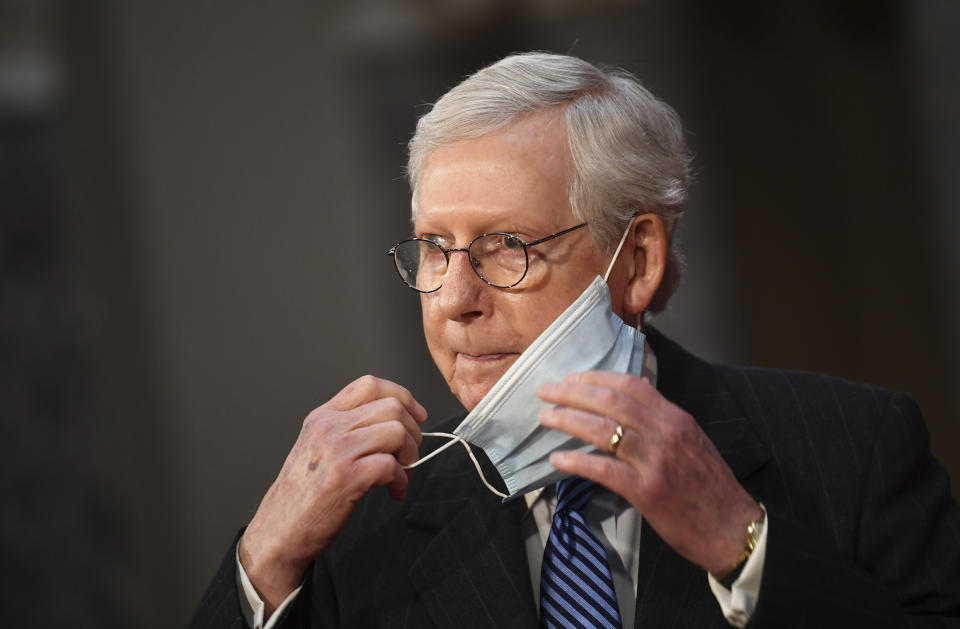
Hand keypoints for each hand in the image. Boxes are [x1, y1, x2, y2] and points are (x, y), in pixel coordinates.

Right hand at [239, 375, 426, 614]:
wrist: (279, 531)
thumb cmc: (302, 495)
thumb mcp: (317, 448)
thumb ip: (347, 430)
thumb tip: (395, 424)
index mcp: (323, 417)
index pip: (369, 385)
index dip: (402, 396)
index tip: (417, 415)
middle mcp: (329, 427)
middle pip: (392, 407)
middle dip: (413, 431)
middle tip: (410, 455)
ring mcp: (337, 450)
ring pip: (396, 432)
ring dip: (411, 455)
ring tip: (402, 475)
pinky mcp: (347, 477)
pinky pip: (392, 465)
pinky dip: (401, 480)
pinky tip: (394, 492)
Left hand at [538, 370, 761, 575]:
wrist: (732, 527)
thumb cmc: (709, 486)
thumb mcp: (692, 440)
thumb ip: (662, 418)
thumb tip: (634, 391)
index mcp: (675, 418)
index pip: (630, 385)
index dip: (596, 378)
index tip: (571, 378)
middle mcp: (665, 433)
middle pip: (610, 402)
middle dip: (572, 393)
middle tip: (545, 391)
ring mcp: (656, 461)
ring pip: (603, 430)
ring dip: (568, 420)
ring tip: (545, 418)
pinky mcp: (647, 491)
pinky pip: (605, 470)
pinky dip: (577, 462)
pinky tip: (557, 459)